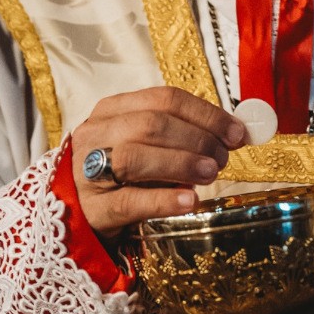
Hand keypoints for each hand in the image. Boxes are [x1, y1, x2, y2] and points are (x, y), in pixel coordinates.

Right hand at [71, 86, 244, 238]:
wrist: (76, 214)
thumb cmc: (122, 175)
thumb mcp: (147, 146)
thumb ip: (184, 135)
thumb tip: (237, 133)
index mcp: (112, 110)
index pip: (164, 99)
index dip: (206, 114)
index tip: (237, 133)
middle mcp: (96, 134)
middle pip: (152, 124)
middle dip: (197, 139)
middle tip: (224, 158)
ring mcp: (88, 170)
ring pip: (136, 157)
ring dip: (182, 163)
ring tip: (211, 174)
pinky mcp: (93, 208)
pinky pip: (130, 200)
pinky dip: (164, 200)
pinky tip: (189, 201)